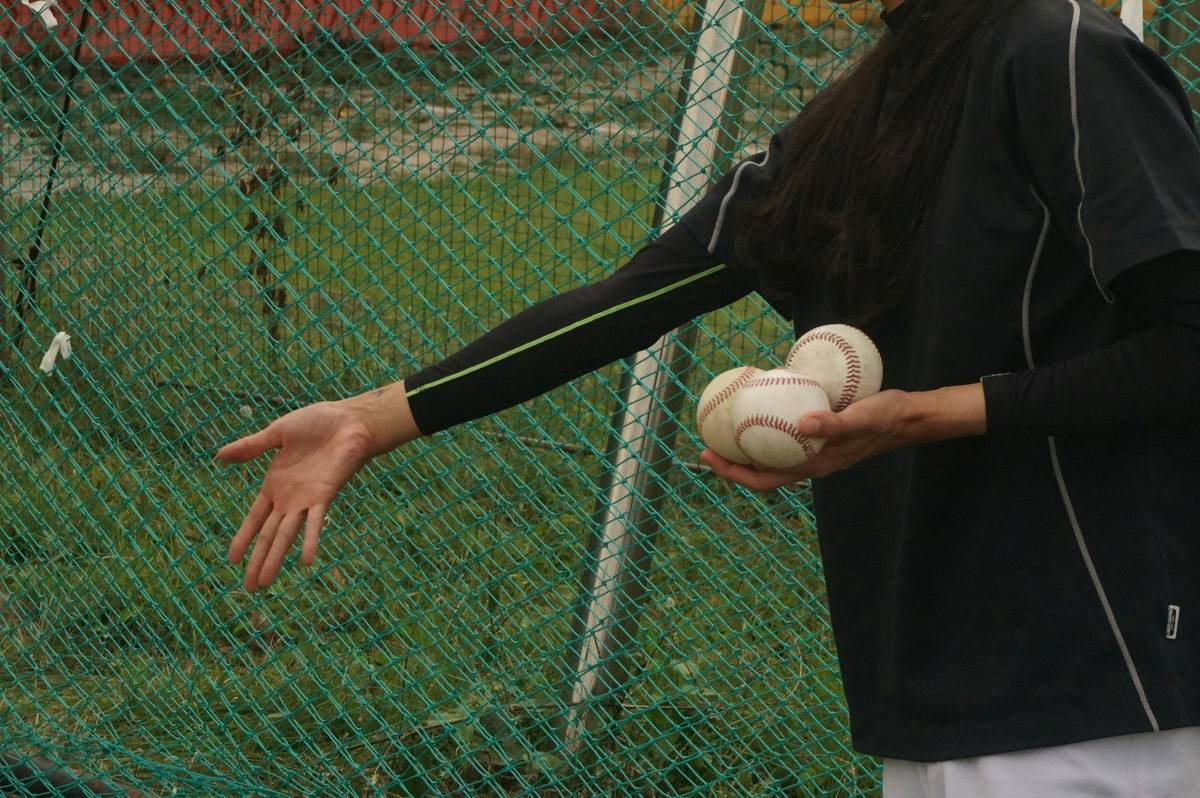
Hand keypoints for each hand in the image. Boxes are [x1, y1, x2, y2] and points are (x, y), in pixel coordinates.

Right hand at [217, 400, 375, 591]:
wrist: (350, 420)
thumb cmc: (318, 424)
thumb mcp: (277, 433)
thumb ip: (251, 447)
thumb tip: (218, 455)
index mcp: (275, 485)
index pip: (255, 519)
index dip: (243, 539)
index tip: (230, 560)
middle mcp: (290, 499)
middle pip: (269, 535)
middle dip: (257, 562)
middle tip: (250, 589)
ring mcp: (307, 500)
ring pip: (286, 535)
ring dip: (276, 559)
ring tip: (265, 584)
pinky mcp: (325, 495)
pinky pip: (316, 522)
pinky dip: (311, 540)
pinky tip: (306, 561)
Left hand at [700, 386, 986, 491]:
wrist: (908, 418)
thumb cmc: (885, 418)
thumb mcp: (860, 417)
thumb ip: (833, 423)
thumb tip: (803, 423)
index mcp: (814, 467)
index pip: (764, 479)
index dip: (733, 472)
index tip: (708, 455)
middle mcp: (810, 465)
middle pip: (760, 473)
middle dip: (730, 463)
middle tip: (705, 442)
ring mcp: (814, 455)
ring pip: (771, 458)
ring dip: (746, 449)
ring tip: (724, 429)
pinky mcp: (819, 440)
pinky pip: (784, 441)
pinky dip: (766, 431)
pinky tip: (759, 410)